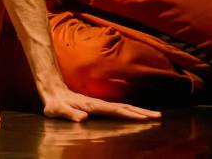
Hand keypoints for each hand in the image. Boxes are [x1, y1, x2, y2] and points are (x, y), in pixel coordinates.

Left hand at [41, 87, 160, 121]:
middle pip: (124, 107)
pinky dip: (132, 112)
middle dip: (142, 112)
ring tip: (156, 116)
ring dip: (140, 111)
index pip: (115, 111)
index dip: (129, 115)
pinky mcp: (100, 106)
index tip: (144, 118)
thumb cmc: (54, 104)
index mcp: (92, 106)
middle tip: (159, 117)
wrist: (53, 92)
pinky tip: (140, 115)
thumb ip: (68, 114)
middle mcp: (99, 104)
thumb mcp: (57, 110)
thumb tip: (82, 118)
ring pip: (124, 107)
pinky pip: (120, 109)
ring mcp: (101, 104)